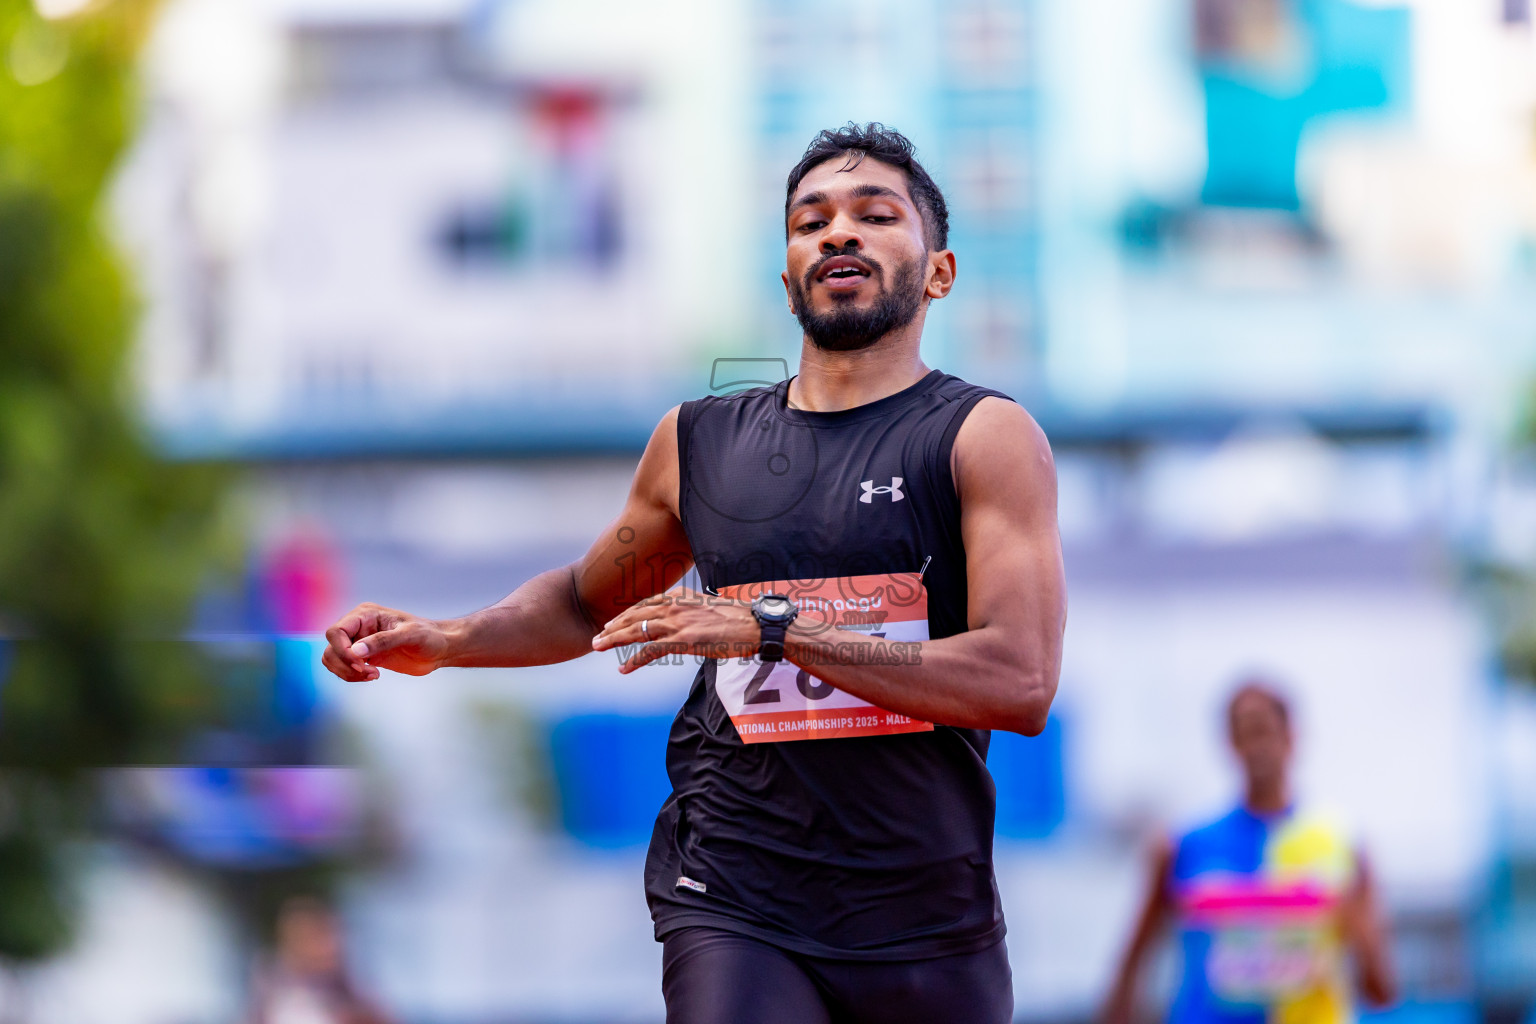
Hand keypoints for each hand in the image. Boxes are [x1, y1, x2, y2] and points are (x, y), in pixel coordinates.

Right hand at [322, 603, 453, 680]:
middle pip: (331, 647)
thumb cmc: (429, 636)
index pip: (336, 632)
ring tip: (372, 675)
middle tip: (370, 673)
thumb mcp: (410, 635)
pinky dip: (352, 676)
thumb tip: (355, 651)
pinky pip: (345, 668)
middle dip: (345, 664)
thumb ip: (383, 641)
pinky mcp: (365, 658)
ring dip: (347, 672)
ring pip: (333, 659)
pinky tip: (374, 676)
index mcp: (366, 614)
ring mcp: (360, 642)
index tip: (361, 664)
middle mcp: (358, 627)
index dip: (342, 650)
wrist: (440, 648)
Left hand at [590, 587, 759, 673]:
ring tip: (598, 647)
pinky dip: (634, 660)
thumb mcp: (711, 609)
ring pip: (636, 631)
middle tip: (597, 636)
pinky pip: (650, 651)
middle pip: (635, 615)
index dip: (626, 613)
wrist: (755, 625)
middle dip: (613, 626)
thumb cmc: (739, 619)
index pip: (646, 603)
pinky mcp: (683, 641)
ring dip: (614, 640)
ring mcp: (677, 624)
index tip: (613, 621)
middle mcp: (675, 607)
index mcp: (682, 598)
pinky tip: (624, 669)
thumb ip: (693, 612)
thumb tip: (689, 620)